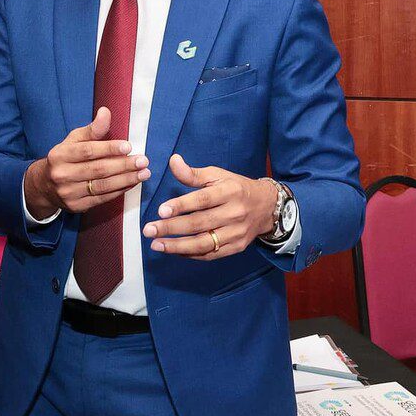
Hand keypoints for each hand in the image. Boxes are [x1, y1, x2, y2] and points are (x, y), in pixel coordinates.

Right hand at [24, 107, 149, 218]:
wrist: (45, 186)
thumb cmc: (65, 158)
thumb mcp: (73, 140)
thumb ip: (92, 129)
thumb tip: (106, 112)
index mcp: (60, 155)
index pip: (87, 151)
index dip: (109, 148)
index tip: (128, 146)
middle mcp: (62, 175)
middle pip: (97, 169)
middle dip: (123, 165)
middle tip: (143, 161)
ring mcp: (69, 193)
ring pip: (102, 186)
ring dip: (126, 179)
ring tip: (143, 173)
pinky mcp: (76, 206)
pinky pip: (102, 198)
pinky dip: (119, 190)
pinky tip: (132, 183)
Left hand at [141, 154, 277, 259]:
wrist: (266, 207)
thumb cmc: (236, 188)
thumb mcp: (218, 175)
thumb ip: (193, 173)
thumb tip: (173, 161)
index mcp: (230, 192)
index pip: (203, 200)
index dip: (181, 205)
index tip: (160, 210)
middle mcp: (234, 213)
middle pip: (199, 223)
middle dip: (171, 228)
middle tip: (149, 230)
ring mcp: (236, 233)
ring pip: (204, 243)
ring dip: (177, 246)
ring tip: (157, 245)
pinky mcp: (236, 247)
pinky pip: (210, 254)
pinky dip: (190, 254)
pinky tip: (174, 250)